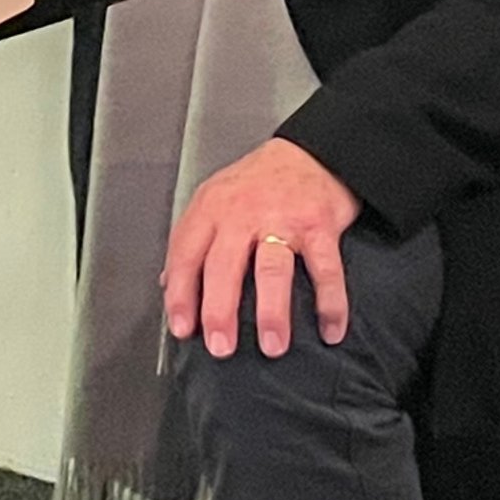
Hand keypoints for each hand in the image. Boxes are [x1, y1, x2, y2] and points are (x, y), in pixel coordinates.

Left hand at [161, 138, 359, 357]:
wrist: (313, 152)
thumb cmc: (260, 183)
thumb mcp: (215, 200)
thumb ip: (193, 241)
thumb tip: (169, 284)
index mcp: (211, 209)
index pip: (186, 254)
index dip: (180, 294)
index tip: (182, 328)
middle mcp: (243, 214)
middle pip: (224, 266)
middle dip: (220, 311)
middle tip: (220, 347)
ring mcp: (282, 219)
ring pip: (272, 270)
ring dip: (272, 312)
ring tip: (272, 345)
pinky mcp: (320, 225)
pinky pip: (325, 270)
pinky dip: (331, 303)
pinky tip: (330, 329)